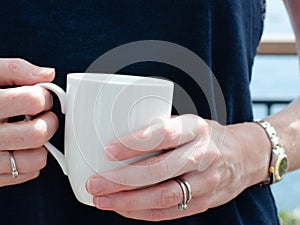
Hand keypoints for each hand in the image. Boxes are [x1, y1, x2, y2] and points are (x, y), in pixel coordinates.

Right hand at [0, 58, 57, 186]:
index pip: (32, 100)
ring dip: (42, 145)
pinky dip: (30, 161)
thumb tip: (47, 75)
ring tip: (31, 132)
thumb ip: (14, 70)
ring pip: (35, 159)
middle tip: (41, 115)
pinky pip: (24, 173)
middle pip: (37, 133)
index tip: (41, 95)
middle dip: (49, 121)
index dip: (44, 95)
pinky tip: (20, 148)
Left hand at [86, 114, 270, 220]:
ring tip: (102, 200)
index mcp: (196, 128)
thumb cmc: (207, 136)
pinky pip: (170, 212)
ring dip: (127, 201)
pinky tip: (123, 209)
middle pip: (158, 170)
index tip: (108, 150)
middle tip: (95, 182)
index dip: (134, 143)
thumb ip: (162, 131)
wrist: (243, 156)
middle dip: (121, 180)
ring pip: (162, 196)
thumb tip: (122, 141)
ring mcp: (206, 181)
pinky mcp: (205, 202)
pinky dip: (142, 213)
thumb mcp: (189, 123)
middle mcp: (202, 154)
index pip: (163, 134)